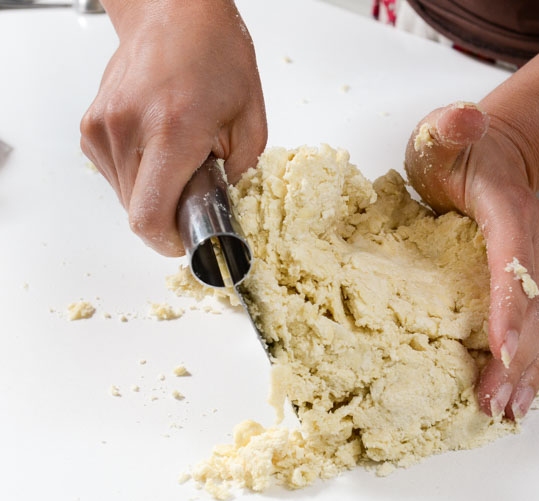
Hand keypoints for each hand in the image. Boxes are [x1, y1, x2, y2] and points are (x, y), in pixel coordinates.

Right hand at [80, 0, 266, 255]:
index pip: (149, 216)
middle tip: (195, 189)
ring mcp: (103, 127)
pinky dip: (137, 173)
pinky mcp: (91, 124)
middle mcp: (129, 130)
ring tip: (178, 158)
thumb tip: (224, 205)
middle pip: (135, 211)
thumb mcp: (250, 119)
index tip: (187, 240)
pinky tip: (158, 146)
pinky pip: (112, 172)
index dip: (168, 241)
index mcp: (173, 131)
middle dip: (168, 213)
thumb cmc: (216, 53)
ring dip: (152, 191)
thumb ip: (241, 173)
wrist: (173, 11)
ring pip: (122, 195)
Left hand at [405, 103, 538, 419]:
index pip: (513, 259)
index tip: (503, 349)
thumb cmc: (460, 156)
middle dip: (520, 358)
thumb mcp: (441, 135)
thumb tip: (466, 120)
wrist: (496, 158)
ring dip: (536, 368)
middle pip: (538, 303)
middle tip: (496, 402)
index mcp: (509, 210)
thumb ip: (450, 129)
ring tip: (513, 408)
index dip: (510, 306)